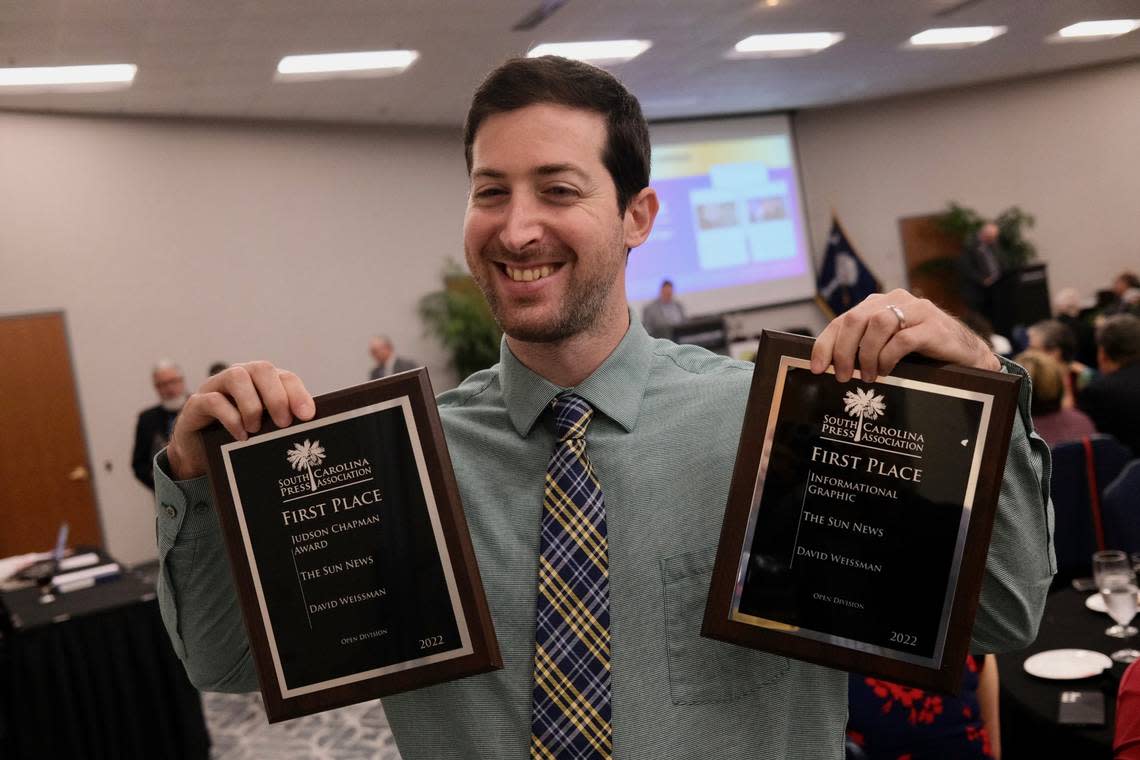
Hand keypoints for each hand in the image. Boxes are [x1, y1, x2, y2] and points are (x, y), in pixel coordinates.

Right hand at [166, 361, 314, 479]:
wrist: (200, 450)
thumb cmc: (239, 435)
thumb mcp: (264, 428)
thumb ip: (282, 422)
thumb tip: (310, 429)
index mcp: (262, 382)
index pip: (285, 377)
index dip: (298, 393)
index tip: (307, 415)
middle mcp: (241, 377)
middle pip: (261, 369)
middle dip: (277, 396)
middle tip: (283, 423)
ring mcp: (216, 386)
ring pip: (236, 376)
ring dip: (251, 405)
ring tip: (255, 429)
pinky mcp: (196, 402)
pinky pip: (213, 400)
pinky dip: (231, 418)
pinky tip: (240, 435)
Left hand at [810, 289, 999, 382]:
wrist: (966, 355)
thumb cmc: (922, 352)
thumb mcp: (887, 346)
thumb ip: (863, 346)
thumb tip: (830, 366)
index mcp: (879, 304)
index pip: (843, 320)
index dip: (826, 344)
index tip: (817, 367)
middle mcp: (896, 301)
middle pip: (856, 320)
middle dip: (843, 351)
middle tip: (842, 376)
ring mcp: (917, 310)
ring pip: (878, 325)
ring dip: (867, 355)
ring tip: (868, 375)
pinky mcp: (934, 326)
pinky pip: (902, 338)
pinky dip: (888, 357)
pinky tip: (886, 370)